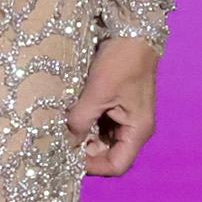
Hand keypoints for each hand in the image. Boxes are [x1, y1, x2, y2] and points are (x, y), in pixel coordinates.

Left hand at [71, 37, 161, 176]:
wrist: (133, 34)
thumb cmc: (121, 63)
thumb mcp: (97, 93)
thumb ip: (80, 121)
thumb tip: (64, 142)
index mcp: (138, 130)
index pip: (117, 165)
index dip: (94, 166)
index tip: (71, 155)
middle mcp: (135, 129)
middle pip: (110, 155)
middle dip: (86, 151)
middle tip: (64, 140)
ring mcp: (128, 118)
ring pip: (104, 140)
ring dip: (85, 137)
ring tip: (66, 128)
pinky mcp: (120, 108)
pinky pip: (102, 125)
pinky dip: (88, 125)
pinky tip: (74, 116)